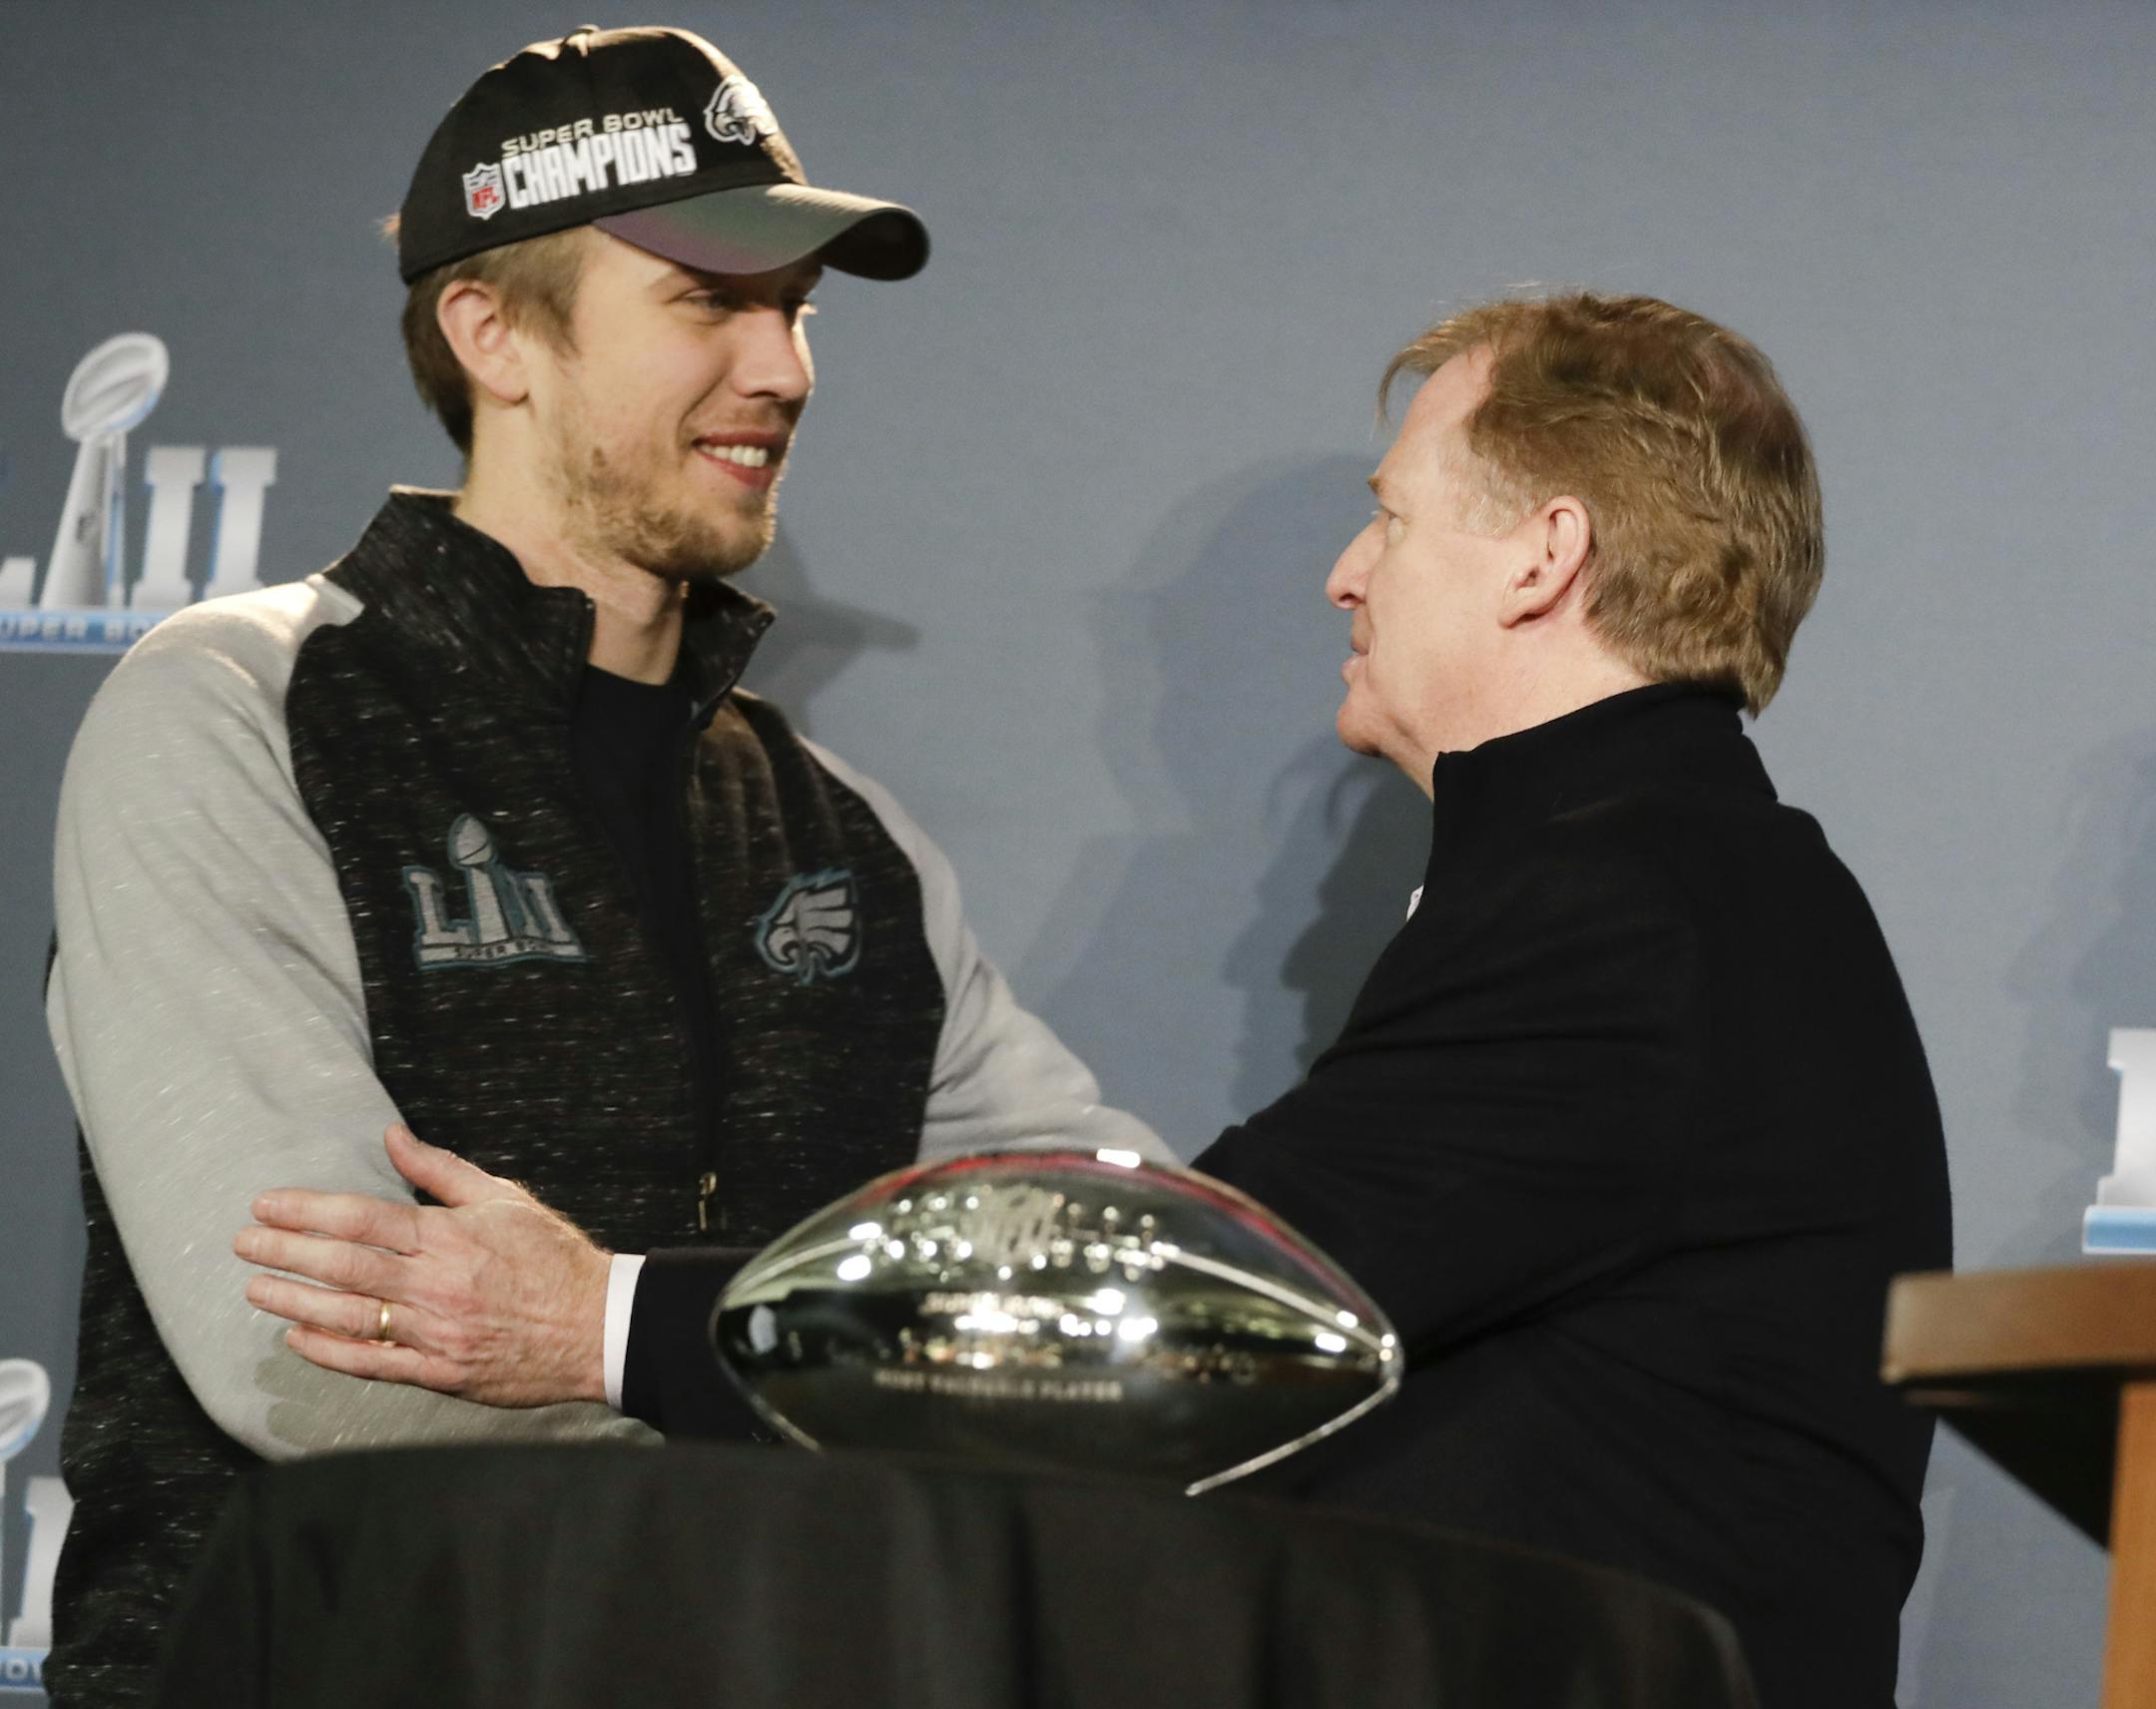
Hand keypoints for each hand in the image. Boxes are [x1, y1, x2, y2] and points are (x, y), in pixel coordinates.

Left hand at [234, 1124, 610, 1407]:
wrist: (598, 1326)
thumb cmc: (552, 1257)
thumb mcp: (503, 1199)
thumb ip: (441, 1171)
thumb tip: (392, 1138)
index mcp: (449, 1237)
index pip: (361, 1219)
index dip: (306, 1211)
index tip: (265, 1204)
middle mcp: (435, 1285)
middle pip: (342, 1266)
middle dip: (285, 1252)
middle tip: (243, 1242)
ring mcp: (434, 1333)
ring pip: (347, 1317)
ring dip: (293, 1302)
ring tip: (256, 1288)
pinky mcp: (440, 1373)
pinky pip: (372, 1364)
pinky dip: (330, 1352)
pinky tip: (298, 1340)